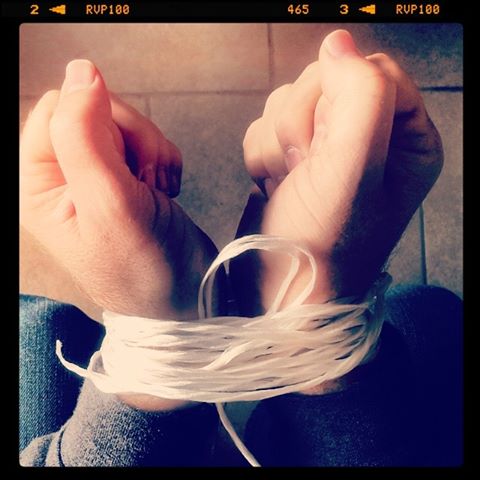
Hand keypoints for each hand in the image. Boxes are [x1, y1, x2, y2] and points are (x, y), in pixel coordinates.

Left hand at [20, 59, 218, 320]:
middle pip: (95, 110)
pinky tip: (165, 192)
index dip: (103, 124)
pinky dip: (165, 162)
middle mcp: (62, 176)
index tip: (130, 164)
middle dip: (135, 140)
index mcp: (39, 182)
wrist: (184, 297)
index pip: (61, 108)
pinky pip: (146, 142)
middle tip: (149, 180)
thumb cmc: (144, 267)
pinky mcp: (127, 179)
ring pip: (125, 124)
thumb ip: (85, 136)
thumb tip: (81, 70)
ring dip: (154, 153)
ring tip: (158, 191)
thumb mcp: (110, 205)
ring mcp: (96, 177)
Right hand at [239, 30, 442, 308]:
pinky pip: (266, 124)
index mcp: (407, 138)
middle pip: (325, 81)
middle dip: (301, 128)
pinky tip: (275, 187)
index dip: (335, 103)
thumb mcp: (352, 171)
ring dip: (278, 146)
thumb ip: (360, 96)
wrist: (281, 290)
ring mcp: (328, 147)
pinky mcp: (293, 156)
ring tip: (289, 185)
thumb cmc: (323, 246)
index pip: (372, 71)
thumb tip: (338, 44)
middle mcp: (371, 138)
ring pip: (288, 101)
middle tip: (304, 173)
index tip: (323, 149)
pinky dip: (262, 157)